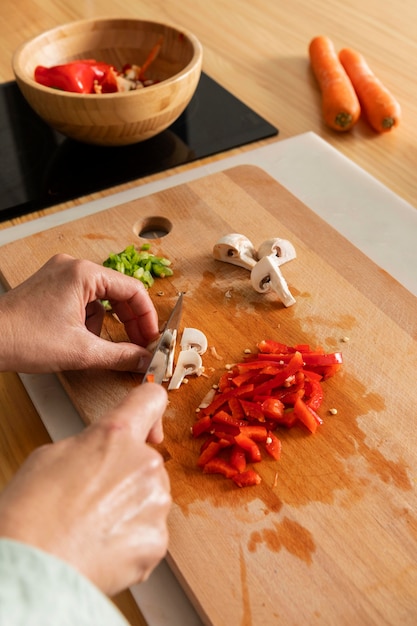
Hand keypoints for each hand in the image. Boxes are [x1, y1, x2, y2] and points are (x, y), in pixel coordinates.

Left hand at [0, 253, 159, 372]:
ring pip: (101, 298)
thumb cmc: (24, 339)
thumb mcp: (81, 352)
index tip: (152, 338)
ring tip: (100, 346)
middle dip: (130, 321)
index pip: (132, 290)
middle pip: (118, 292)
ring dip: (107, 323)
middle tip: (139, 345)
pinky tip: (81, 339)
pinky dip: (89, 320)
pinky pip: (83, 300)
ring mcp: (60, 275)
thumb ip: (120, 355)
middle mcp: (73, 267)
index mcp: (84, 274)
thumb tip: (144, 360)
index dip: (147, 317)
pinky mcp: (50, 287)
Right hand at [0, 383, 170, 594]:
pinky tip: (101, 547)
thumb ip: (90, 446)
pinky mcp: (158, 539)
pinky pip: (149, 533)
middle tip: (92, 498)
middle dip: (125, 475)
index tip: (146, 422)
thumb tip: (100, 454)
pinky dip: (130, 541)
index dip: (148, 409)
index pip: (149, 398)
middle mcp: (144, 463)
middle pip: (146, 461)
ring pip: (149, 498)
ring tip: (91, 527)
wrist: (34, 568)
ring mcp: (155, 502)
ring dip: (129, 509)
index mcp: (116, 435)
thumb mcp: (51, 456)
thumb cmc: (32, 513)